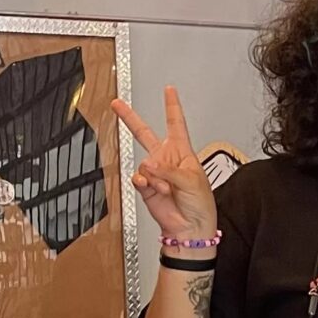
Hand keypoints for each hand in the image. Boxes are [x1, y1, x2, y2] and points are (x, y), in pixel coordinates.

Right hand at [112, 86, 216, 240]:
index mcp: (182, 152)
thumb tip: (149, 165)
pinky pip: (138, 178)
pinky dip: (146, 184)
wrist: (190, 227)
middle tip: (117, 104)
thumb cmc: (200, 204)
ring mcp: (154, 172)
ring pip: (144, 164)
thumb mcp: (191, 180)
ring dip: (156, 177)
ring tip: (168, 189)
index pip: (176, 123)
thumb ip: (168, 169)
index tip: (168, 90)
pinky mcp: (145, 186)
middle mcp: (166, 159)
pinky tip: (154, 189)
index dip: (172, 106)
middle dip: (130, 118)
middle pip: (145, 133)